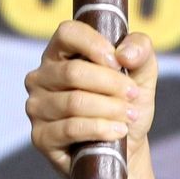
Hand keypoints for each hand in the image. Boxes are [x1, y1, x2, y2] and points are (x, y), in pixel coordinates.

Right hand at [23, 21, 158, 177]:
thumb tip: (124, 55)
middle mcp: (41, 77)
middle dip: (111, 84)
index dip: (94, 44)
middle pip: (73, 72)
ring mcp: (37, 107)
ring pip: (74, 102)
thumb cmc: (127, 102)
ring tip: (130, 115)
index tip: (120, 62)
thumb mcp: (142, 72)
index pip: (67, 33)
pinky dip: (101, 128)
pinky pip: (71, 128)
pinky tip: (118, 131)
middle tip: (133, 95)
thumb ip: (140, 50)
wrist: (127, 145)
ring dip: (110, 109)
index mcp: (60, 53)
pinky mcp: (41, 137)